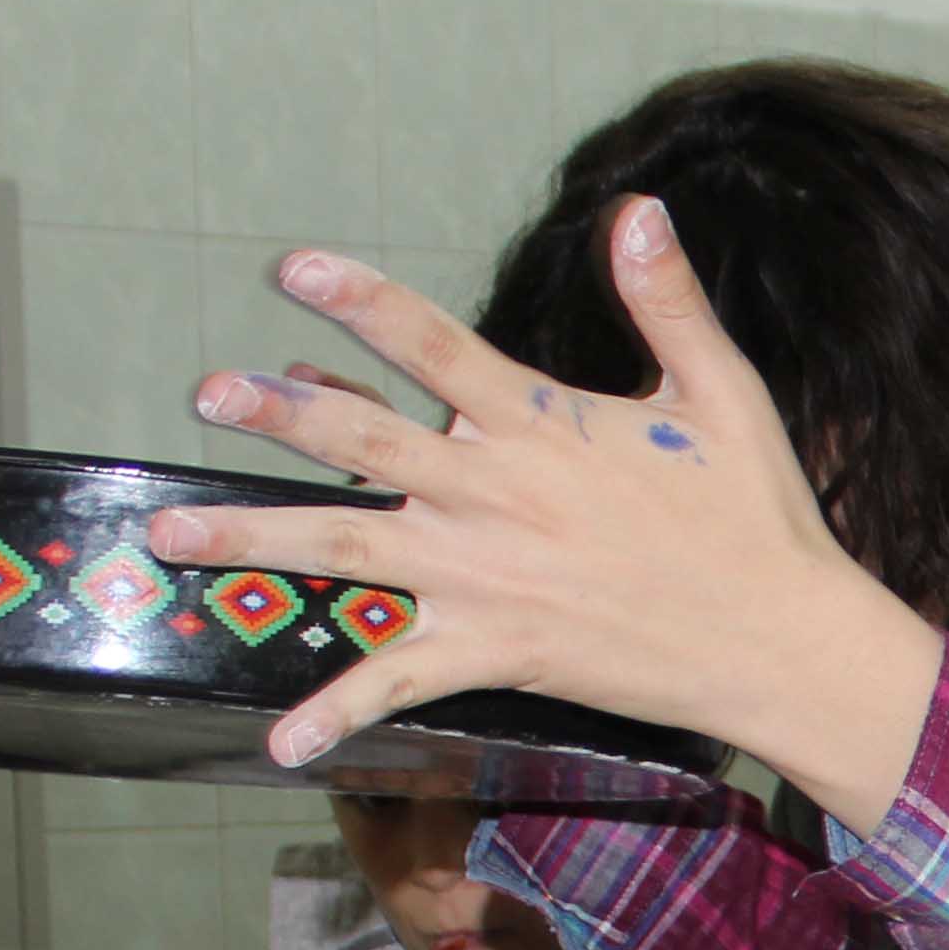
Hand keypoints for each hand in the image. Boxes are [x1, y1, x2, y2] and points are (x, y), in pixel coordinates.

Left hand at [146, 219, 943, 808]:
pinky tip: (279, 739)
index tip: (293, 268)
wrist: (781, 642)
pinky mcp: (496, 651)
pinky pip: (399, 681)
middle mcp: (494, 495)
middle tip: (207, 392)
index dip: (360, 301)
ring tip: (167, 535)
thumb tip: (639, 209)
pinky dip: (338, 710)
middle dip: (276, 413)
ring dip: (251, 541)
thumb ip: (667, 303)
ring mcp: (485, 577)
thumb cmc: (758, 518)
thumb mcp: (722, 395)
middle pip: (361, 443)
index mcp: (543, 424)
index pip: (434, 344)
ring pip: (344, 552)